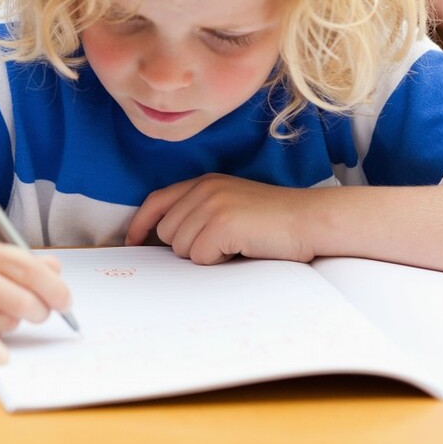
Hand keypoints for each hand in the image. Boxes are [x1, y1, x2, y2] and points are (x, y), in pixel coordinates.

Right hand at [0, 229, 70, 332]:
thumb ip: (18, 257)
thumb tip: (56, 270)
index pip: (27, 268)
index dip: (54, 288)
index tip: (65, 301)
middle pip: (20, 301)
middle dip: (40, 311)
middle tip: (41, 312)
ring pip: (4, 324)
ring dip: (13, 322)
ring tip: (2, 311)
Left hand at [124, 174, 315, 264]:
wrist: (310, 221)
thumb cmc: (274, 221)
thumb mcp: (231, 205)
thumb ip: (200, 212)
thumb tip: (166, 241)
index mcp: (203, 182)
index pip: (156, 200)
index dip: (141, 223)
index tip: (132, 242)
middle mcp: (203, 189)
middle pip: (166, 232)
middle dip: (187, 246)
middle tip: (223, 244)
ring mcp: (211, 205)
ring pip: (180, 247)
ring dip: (204, 254)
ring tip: (234, 244)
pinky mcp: (222, 224)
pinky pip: (199, 257)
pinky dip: (218, 261)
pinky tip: (240, 249)